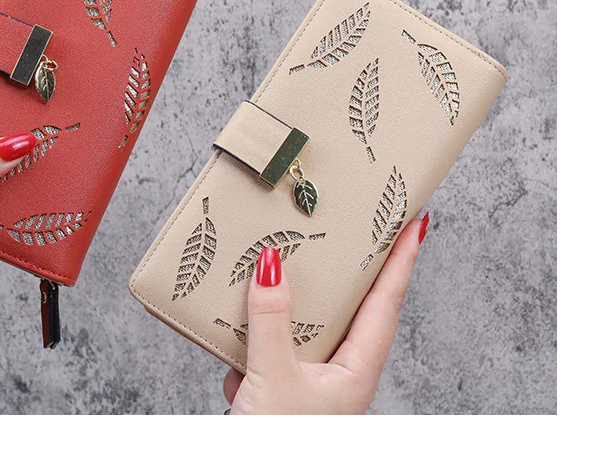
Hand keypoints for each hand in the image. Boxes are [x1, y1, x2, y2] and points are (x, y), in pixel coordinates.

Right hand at [223, 213, 429, 413]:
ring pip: (310, 326)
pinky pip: (276, 345)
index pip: (386, 302)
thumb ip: (271, 320)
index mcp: (356, 369)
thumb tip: (271, 266)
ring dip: (297, 302)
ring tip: (287, 270)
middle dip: (355, 271)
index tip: (416, 224)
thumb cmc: (281, 442)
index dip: (402, 261)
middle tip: (359, 230)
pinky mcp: (285, 387)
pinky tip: (241, 333)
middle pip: (353, 308)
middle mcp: (340, 372)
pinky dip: (260, 334)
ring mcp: (312, 380)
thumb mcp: (273, 377)